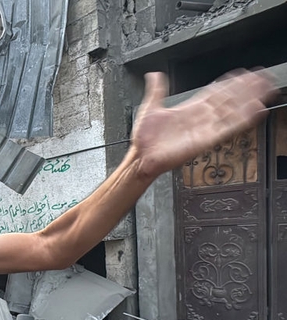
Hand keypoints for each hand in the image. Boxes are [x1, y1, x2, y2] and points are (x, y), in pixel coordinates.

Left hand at [130, 70, 276, 180]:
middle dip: (247, 89)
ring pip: (233, 111)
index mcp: (190, 109)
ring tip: (266, 90)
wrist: (141, 157)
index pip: (216, 92)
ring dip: (250, 100)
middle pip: (230, 99)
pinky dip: (243, 119)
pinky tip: (256, 111)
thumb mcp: (150, 107)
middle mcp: (201, 118)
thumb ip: (156, 90)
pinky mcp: (206, 140)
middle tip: (263, 77)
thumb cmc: (145, 138)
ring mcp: (205, 128)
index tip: (244, 73)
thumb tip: (154, 74)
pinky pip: (228, 128)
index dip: (230, 83)